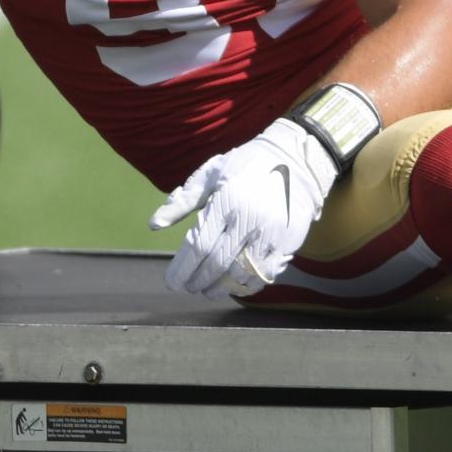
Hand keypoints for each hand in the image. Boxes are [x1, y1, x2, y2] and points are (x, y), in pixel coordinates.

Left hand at [148, 118, 339, 299]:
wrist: (297, 161)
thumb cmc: (246, 166)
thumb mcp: (211, 174)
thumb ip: (182, 201)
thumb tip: (154, 225)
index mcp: (227, 201)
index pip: (199, 246)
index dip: (183, 269)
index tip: (172, 282)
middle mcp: (249, 220)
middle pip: (217, 264)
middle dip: (197, 281)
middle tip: (188, 287)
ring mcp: (271, 234)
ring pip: (240, 274)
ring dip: (220, 288)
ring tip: (207, 291)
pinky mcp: (287, 243)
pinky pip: (264, 275)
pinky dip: (246, 287)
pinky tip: (233, 287)